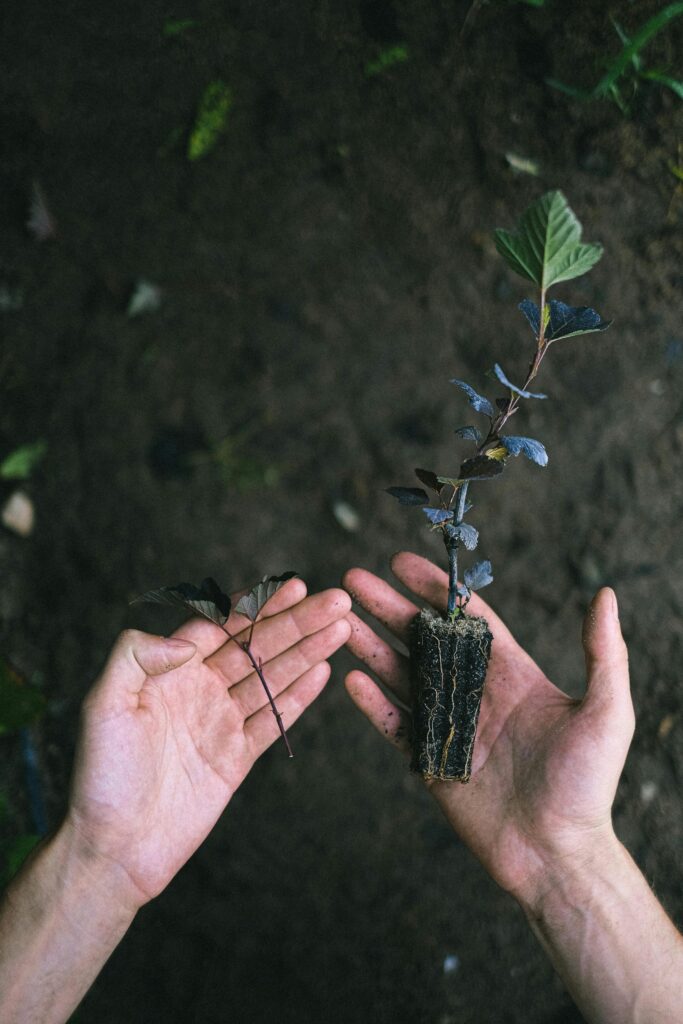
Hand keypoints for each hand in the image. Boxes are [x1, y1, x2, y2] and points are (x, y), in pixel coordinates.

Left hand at [65, 578, 350, 910]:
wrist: (115, 849)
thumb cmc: (101, 777)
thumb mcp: (102, 705)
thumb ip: (135, 656)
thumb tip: (187, 637)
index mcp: (169, 671)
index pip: (223, 625)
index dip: (260, 605)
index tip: (294, 587)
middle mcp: (199, 689)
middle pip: (257, 647)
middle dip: (298, 623)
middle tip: (336, 601)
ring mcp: (220, 722)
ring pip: (272, 678)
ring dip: (307, 651)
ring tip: (341, 628)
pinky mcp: (236, 757)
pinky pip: (274, 720)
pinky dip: (300, 697)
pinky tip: (322, 671)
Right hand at [343, 552, 633, 906]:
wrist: (557, 855)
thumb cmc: (587, 784)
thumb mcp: (606, 713)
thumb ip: (602, 653)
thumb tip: (605, 594)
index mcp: (511, 672)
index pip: (465, 618)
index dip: (433, 588)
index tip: (402, 562)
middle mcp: (475, 691)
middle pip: (422, 639)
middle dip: (387, 608)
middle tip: (353, 581)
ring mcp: (449, 725)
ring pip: (400, 675)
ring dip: (370, 647)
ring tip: (339, 621)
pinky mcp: (431, 761)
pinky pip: (394, 725)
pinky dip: (371, 703)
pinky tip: (349, 678)